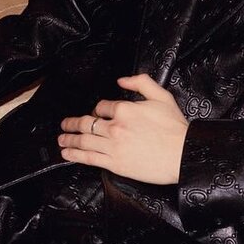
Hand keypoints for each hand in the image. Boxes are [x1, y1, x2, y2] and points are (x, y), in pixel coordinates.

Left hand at [59, 73, 187, 184]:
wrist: (182, 154)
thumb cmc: (175, 128)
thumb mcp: (161, 96)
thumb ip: (141, 82)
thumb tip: (121, 80)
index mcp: (125, 109)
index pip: (102, 106)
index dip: (98, 109)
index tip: (96, 113)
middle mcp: (115, 127)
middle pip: (87, 123)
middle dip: (72, 123)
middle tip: (64, 125)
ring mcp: (113, 146)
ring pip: (84, 140)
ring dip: (69, 139)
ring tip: (61, 139)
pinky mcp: (114, 163)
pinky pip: (89, 158)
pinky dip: (75, 155)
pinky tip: (67, 153)